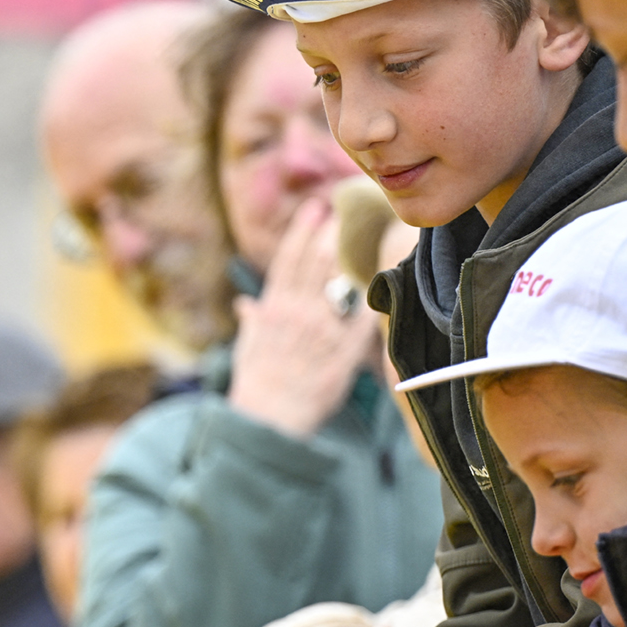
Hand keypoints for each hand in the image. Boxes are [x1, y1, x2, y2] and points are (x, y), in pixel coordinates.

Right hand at [226, 198, 380, 437]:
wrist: (268, 418)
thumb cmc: (256, 384)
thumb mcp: (247, 348)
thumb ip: (251, 322)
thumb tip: (245, 305)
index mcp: (272, 309)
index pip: (288, 260)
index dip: (301, 232)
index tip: (314, 209)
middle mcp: (296, 313)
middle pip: (315, 263)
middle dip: (329, 233)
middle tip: (343, 210)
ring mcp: (320, 332)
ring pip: (338, 283)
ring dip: (349, 256)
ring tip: (361, 234)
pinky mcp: (341, 353)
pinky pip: (361, 321)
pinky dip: (370, 301)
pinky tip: (382, 281)